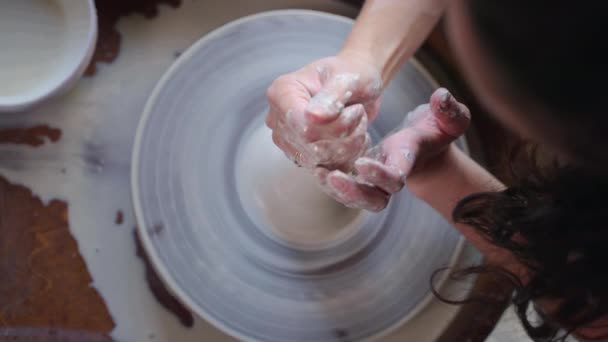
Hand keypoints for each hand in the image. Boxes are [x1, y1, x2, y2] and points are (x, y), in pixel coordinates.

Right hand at [265, 52, 382, 169]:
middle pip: (311, 146)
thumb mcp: (347, 79)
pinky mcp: (301, 154)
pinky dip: (347, 156)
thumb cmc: (351, 73)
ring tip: (358, 123)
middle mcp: (277, 118)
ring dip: (350, 146)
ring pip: (320, 159)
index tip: (356, 109)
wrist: (357, 86)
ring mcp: (287, 139)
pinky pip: (325, 167)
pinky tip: (355, 138)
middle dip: (346, 136)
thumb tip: (313, 118)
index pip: (303, 126)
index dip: (335, 127)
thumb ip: (331, 96)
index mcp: (281, 93)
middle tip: (360, 114)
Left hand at [315, 88, 470, 210]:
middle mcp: (390, 177)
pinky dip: (331, 182)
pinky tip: (315, 166)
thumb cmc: (436, 128)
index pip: (395, 177)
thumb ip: (450, 110)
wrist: (424, 146)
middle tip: (330, 176)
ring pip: (356, 198)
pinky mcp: (361, 177)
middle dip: (352, 192)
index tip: (361, 163)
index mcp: (407, 162)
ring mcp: (375, 181)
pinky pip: (345, 188)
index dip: (379, 174)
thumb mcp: (447, 117)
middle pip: (373, 199)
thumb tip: (442, 97)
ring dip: (337, 190)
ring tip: (318, 172)